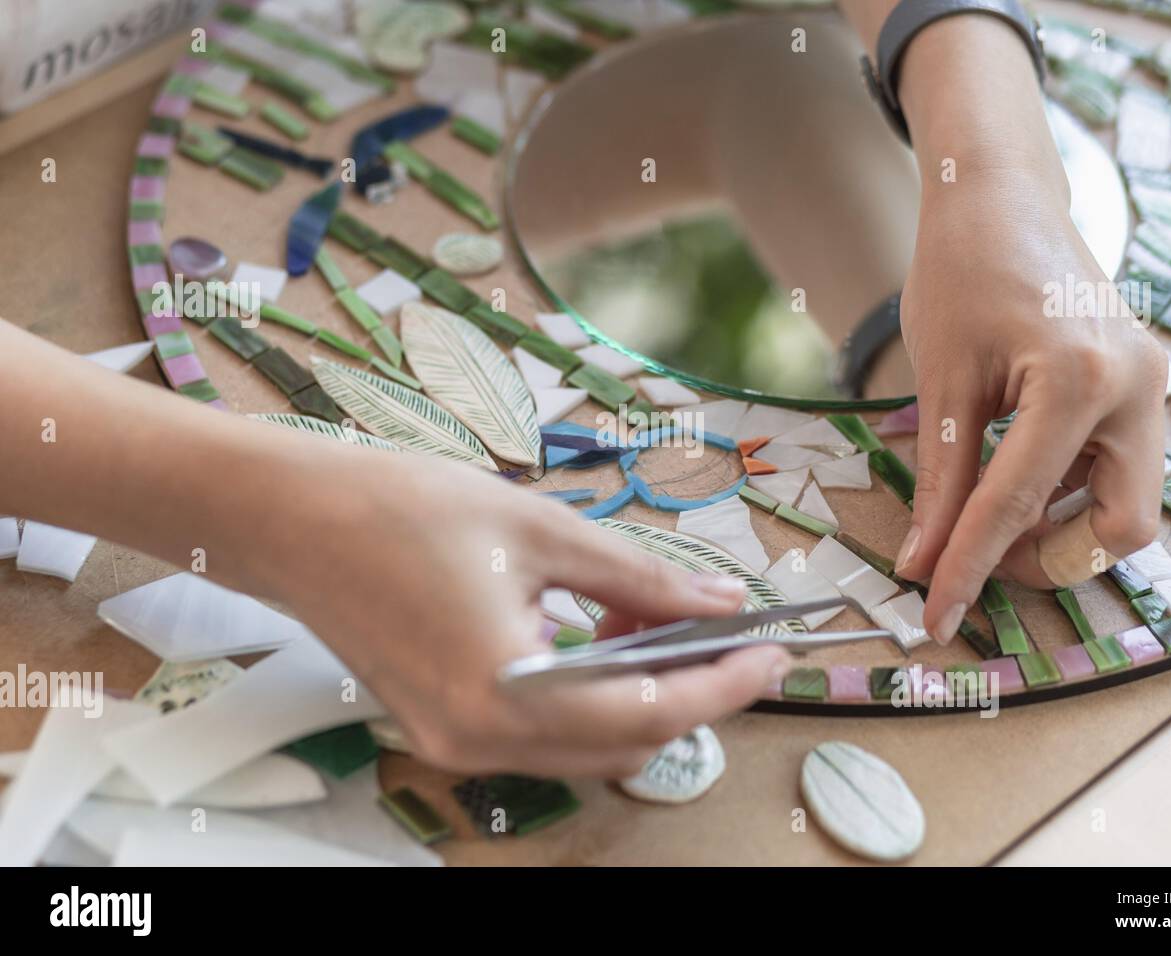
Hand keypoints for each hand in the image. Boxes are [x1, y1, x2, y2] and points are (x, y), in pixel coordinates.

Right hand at [270, 448, 790, 776]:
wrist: (292, 520)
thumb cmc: (403, 510)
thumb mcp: (541, 530)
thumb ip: (641, 575)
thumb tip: (719, 602)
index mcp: (505, 695)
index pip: (650, 713)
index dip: (724, 686)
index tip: (775, 652)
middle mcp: (481, 743)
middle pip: (625, 743)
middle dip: (690, 691)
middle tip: (727, 631)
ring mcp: (458, 745)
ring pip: (588, 745)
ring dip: (641, 693)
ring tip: (662, 619)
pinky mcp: (445, 729)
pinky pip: (545, 732)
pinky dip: (591, 694)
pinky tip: (604, 632)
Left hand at [893, 172, 1166, 642]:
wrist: (1000, 194)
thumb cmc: (961, 269)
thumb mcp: (942, 381)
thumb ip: (940, 479)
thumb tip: (922, 565)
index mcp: (1083, 380)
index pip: (1017, 507)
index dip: (969, 570)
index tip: (933, 618)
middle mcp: (1139, 389)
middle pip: (1119, 529)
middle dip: (1048, 558)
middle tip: (979, 552)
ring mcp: (1150, 387)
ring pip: (1127, 505)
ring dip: (1058, 525)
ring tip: (984, 504)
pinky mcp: (1140, 387)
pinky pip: (1117, 468)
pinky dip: (1067, 490)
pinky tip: (1012, 466)